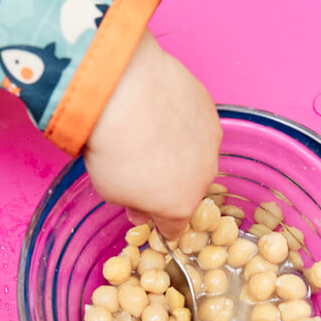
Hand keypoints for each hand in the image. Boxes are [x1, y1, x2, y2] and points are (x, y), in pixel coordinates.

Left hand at [83, 32, 220, 239]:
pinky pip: (197, 121)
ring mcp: (211, 140)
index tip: (147, 209)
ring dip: (180, 148)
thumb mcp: (110, 191)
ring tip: (150, 131)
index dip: (160, 220)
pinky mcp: (209, 107)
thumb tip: (139, 210)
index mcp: (179, 205)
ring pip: (197, 153)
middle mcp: (204, 177)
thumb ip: (131, 204)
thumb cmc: (111, 149)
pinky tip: (159, 108)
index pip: (174, 227)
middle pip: (189, 187)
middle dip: (171, 181)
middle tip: (143, 163)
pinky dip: (182, 118)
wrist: (122, 93)